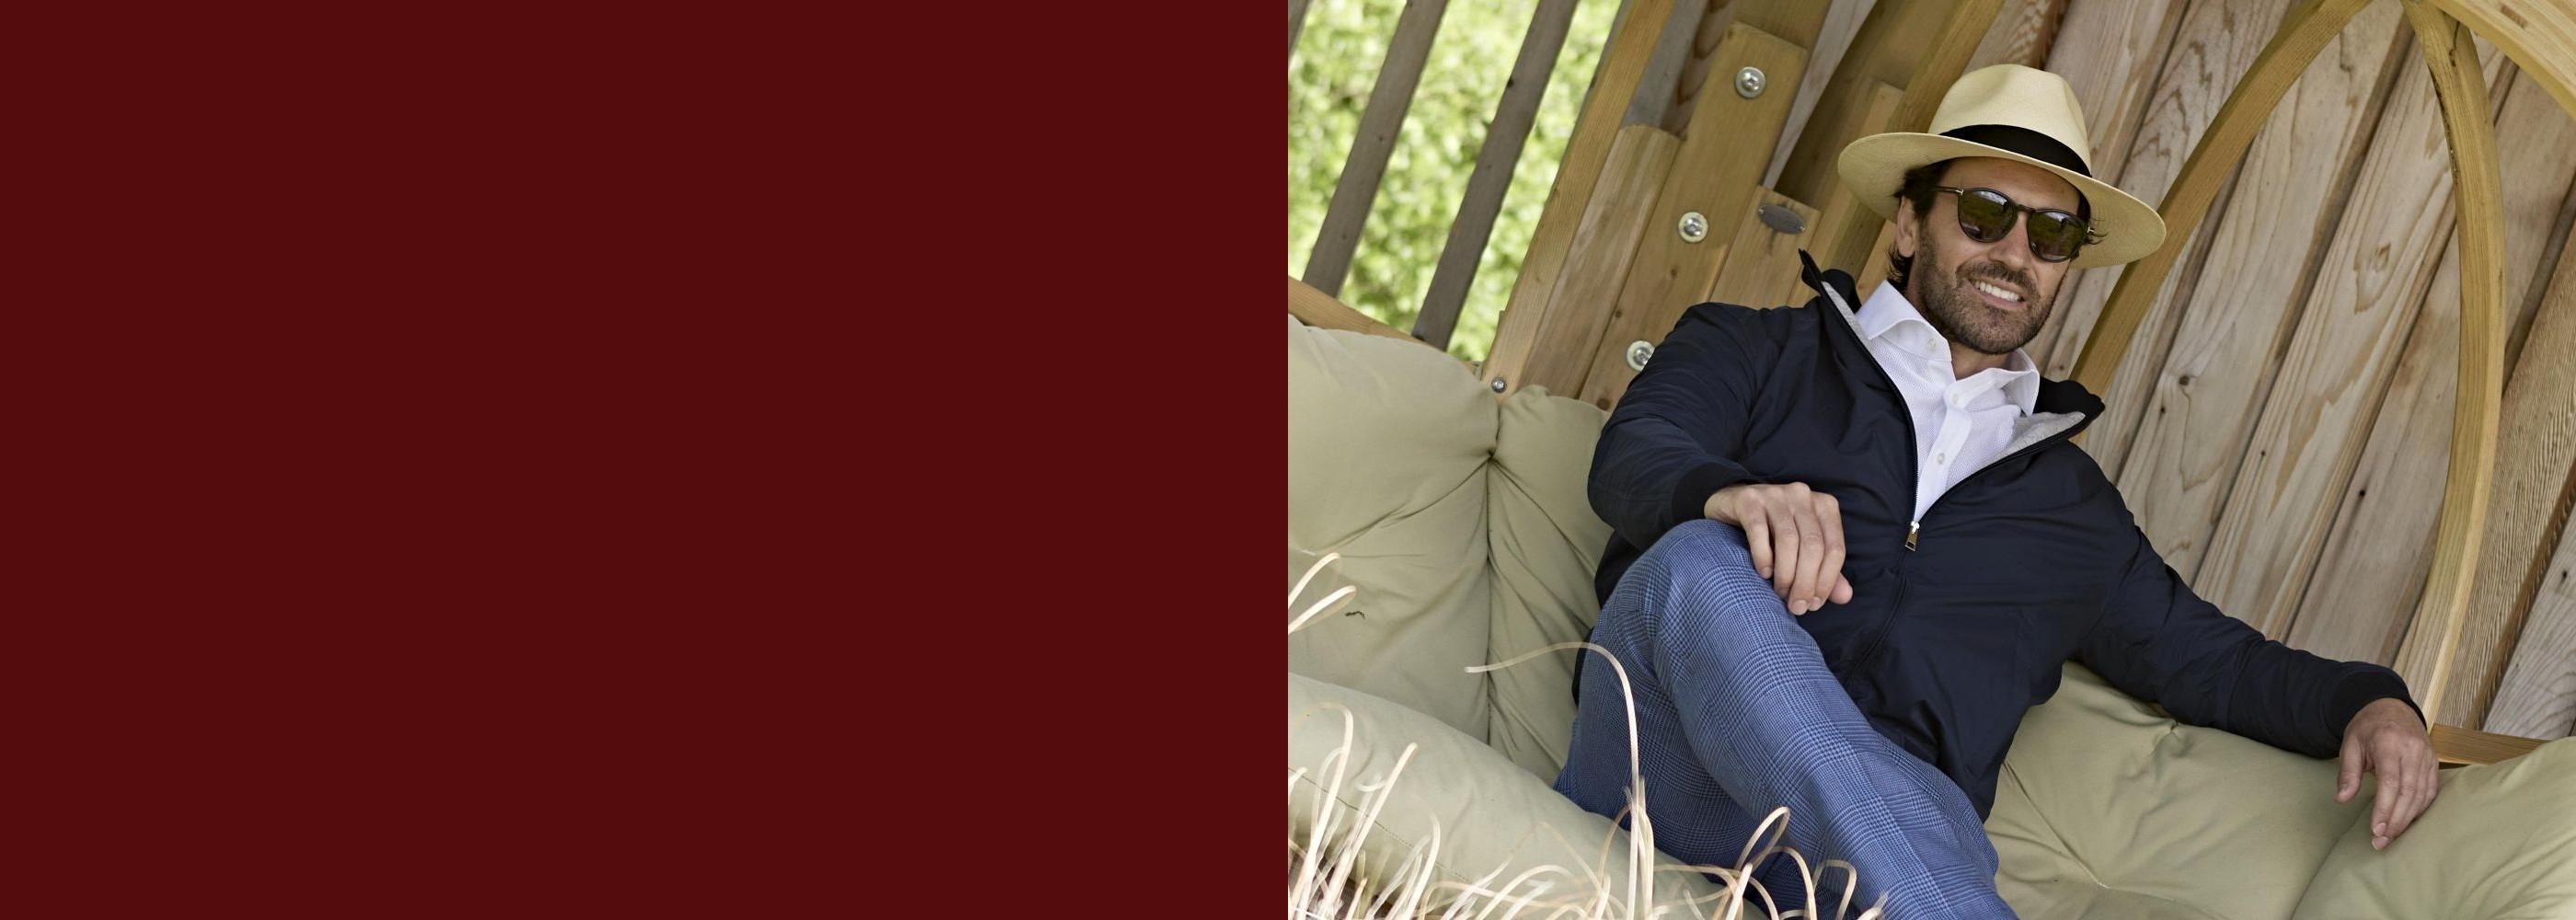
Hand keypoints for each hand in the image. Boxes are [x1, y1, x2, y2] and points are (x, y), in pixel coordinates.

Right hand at [1704, 482, 1852, 615]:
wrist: (1733, 504)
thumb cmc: (1773, 530)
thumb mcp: (1803, 548)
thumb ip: (1824, 570)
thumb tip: (1845, 597)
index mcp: (1824, 506)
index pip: (1835, 548)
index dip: (1827, 581)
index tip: (1813, 604)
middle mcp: (1802, 495)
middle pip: (1813, 545)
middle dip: (1806, 582)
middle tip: (1796, 606)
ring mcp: (1775, 494)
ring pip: (1788, 540)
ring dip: (1786, 574)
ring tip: (1780, 593)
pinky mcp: (1749, 499)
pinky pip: (1758, 531)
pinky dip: (1763, 556)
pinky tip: (1763, 574)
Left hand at [2334, 698, 2437, 849]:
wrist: (2390, 707)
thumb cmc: (2367, 728)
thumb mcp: (2350, 744)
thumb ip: (2348, 772)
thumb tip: (2342, 798)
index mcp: (2390, 743)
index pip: (2390, 781)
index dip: (2384, 808)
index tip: (2376, 830)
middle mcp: (2413, 750)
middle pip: (2408, 792)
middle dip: (2395, 819)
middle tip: (2381, 841)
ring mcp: (2427, 756)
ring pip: (2422, 794)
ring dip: (2408, 819)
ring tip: (2391, 836)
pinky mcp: (2434, 762)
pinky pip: (2431, 791)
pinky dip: (2420, 809)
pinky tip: (2408, 821)